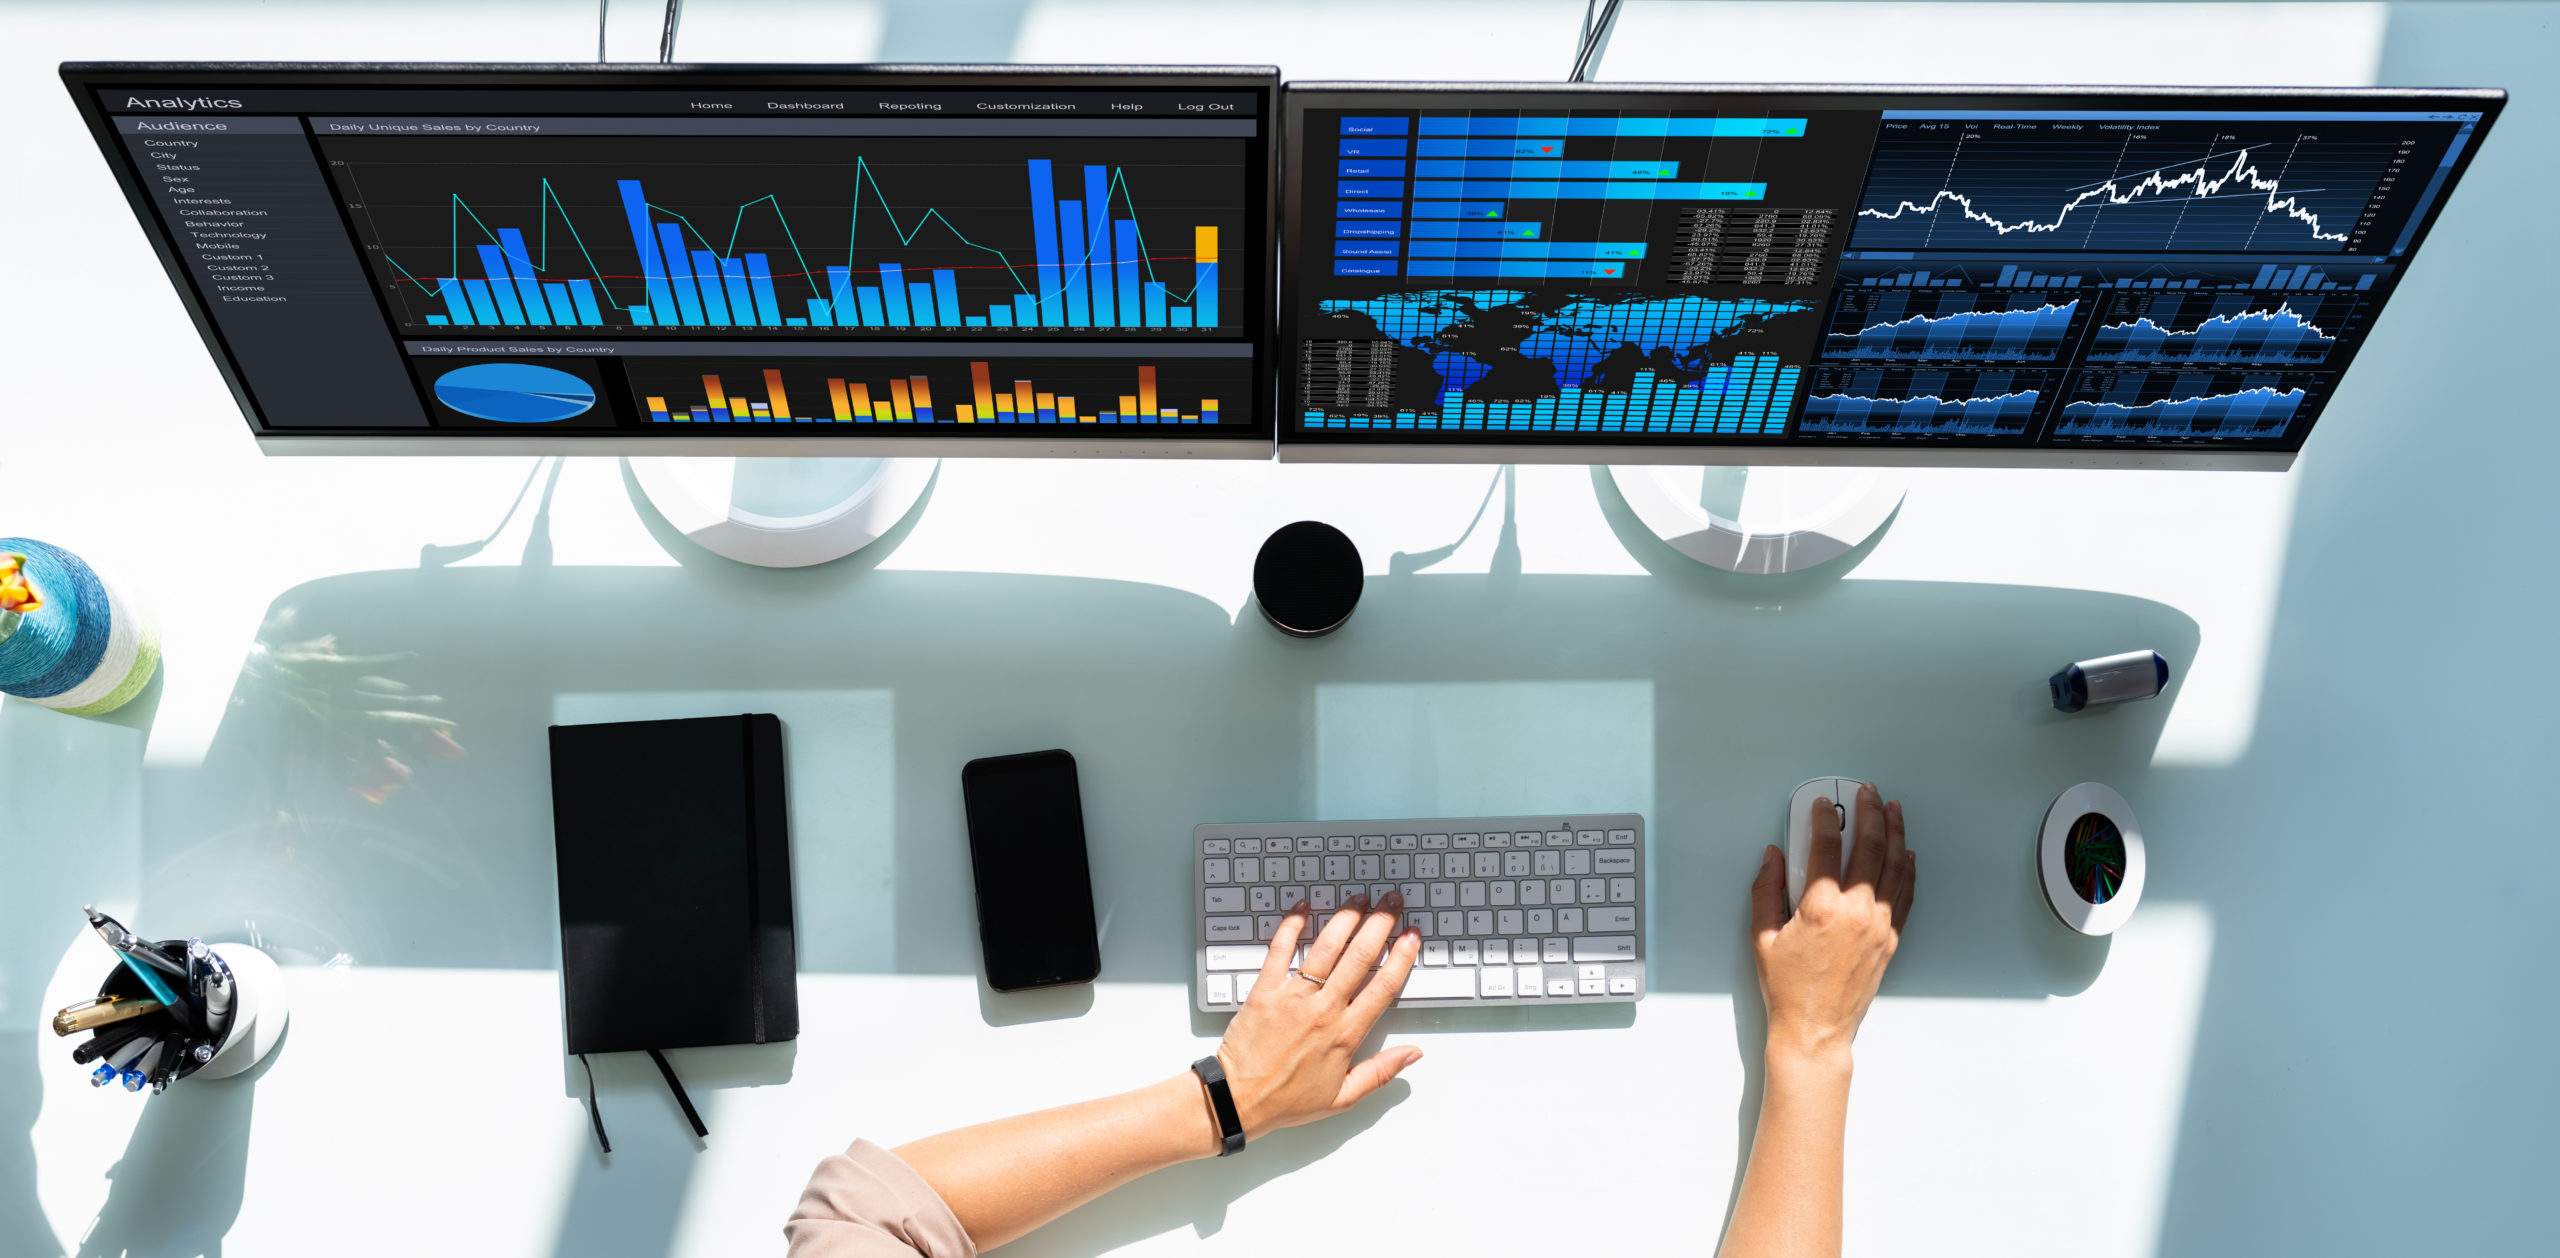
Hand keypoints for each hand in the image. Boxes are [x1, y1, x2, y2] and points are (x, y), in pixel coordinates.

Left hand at [1213, 894, 1423, 1138]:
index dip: (1402, 958)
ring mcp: (1293, 997)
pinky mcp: (1265, 991)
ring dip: (1345, 919)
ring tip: (1359, 899)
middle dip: (1380, 925)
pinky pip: (1279, 951)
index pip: (1383, 987)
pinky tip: (1302, 908)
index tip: (1411, 938)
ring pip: (1326, 949)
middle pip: (1360, 958)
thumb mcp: (1343, 1097)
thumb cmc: (1288, 1101)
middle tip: (1392, 903)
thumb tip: (1413, 1053)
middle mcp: (1323, 1010)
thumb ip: (1381, 1072)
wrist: (1238, 1100)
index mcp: (1345, 1035)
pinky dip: (1291, 926)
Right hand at [1750, 783, 1915, 1068]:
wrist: (1816, 1029)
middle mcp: (1856, 912)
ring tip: (1893, 810)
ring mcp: (1879, 925)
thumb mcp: (1762, 936)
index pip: (1827, 847)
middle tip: (1866, 793)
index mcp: (1821, 908)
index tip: (1822, 806)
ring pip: (1894, 866)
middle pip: (1869, 847)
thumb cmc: (1788, 989)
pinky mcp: (1890, 939)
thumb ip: (1766, 890)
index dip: (1824, 819)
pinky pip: (1905, 894)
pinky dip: (1907, 869)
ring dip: (1895, 832)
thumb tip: (1774, 857)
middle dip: (1869, 813)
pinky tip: (1906, 853)